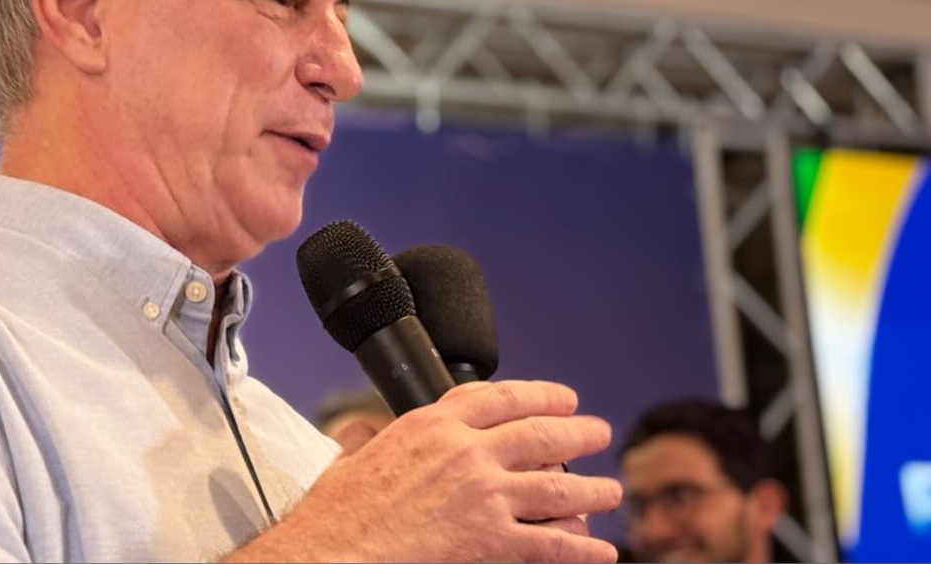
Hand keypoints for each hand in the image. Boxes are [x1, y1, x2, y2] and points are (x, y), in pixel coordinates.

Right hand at [226, 380, 620, 562]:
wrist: (334, 551)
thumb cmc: (338, 511)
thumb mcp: (352, 454)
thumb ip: (369, 437)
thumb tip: (363, 431)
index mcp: (432, 424)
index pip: (502, 397)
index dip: (542, 395)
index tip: (564, 399)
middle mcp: (466, 453)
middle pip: (540, 435)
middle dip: (578, 433)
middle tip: (599, 433)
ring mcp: (483, 497)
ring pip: (556, 487)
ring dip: (591, 489)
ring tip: (609, 489)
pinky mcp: (491, 542)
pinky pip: (551, 544)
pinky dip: (582, 547)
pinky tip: (601, 549)